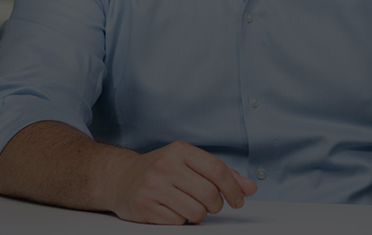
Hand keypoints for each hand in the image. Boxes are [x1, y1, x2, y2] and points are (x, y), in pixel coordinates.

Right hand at [110, 141, 257, 224]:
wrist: (120, 177)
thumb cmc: (161, 169)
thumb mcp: (188, 162)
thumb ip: (220, 173)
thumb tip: (250, 188)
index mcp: (180, 150)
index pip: (217, 169)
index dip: (233, 188)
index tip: (239, 200)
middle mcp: (167, 165)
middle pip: (209, 194)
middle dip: (216, 205)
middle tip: (211, 205)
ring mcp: (155, 186)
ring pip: (196, 211)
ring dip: (198, 214)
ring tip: (188, 205)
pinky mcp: (146, 206)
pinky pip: (178, 222)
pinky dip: (180, 220)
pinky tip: (172, 209)